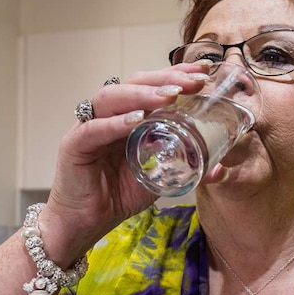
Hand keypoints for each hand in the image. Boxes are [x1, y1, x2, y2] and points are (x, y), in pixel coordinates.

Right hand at [40, 63, 212, 262]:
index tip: (204, 72)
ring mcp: (89, 127)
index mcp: (128, 116)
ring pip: (112, 98)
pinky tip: (136, 119)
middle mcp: (108, 115)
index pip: (152, 86)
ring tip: (170, 96)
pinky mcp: (74, 145)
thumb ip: (185, 169)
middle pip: (134, 83)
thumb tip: (220, 170)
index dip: (176, 75)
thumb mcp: (159, 178)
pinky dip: (115, 123)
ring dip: (143, 94)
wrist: (87, 223)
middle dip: (166, 79)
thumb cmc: (119, 195)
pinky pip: (93, 129)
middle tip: (194, 81)